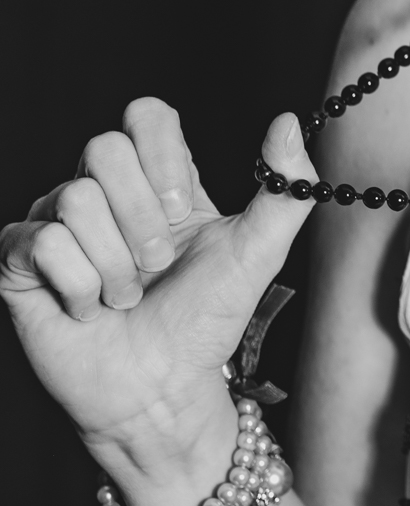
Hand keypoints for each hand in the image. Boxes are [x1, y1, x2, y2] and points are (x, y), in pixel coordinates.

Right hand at [1, 99, 315, 495]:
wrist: (162, 389)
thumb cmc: (207, 320)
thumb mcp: (260, 251)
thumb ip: (284, 185)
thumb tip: (287, 120)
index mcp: (162, 181)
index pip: (146, 116)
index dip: (163, 156)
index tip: (183, 210)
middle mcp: (106, 193)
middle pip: (104, 147)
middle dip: (140, 216)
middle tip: (157, 265)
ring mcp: (59, 224)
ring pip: (74, 198)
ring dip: (114, 263)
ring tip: (126, 296)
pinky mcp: (21, 261)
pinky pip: (41, 241)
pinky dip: (78, 285)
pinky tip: (90, 309)